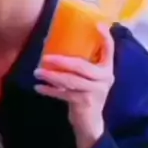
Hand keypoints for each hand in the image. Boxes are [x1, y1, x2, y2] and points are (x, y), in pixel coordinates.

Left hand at [34, 25, 114, 147]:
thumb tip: (59, 46)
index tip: (98, 25)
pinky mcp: (84, 102)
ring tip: (37, 72)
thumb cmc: (88, 94)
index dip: (105, 37)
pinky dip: (49, 90)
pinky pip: (63, 94)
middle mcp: (105, 78)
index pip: (109, 49)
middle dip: (61, 61)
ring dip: (51, 76)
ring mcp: (95, 91)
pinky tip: (39, 87)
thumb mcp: (90, 78)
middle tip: (45, 57)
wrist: (91, 123)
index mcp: (107, 69)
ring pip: (70, 80)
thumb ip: (83, 65)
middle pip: (81, 65)